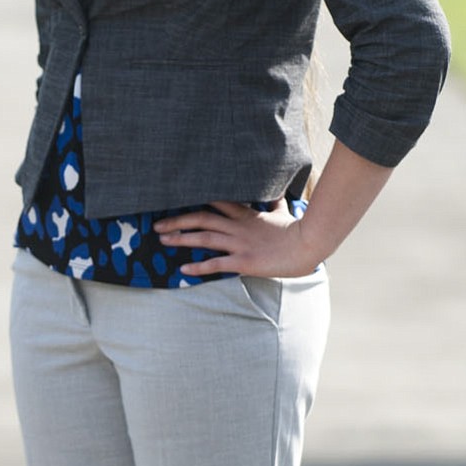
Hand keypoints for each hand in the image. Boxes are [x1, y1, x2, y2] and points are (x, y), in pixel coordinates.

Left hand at [155, 199, 319, 279]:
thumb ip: (274, 204)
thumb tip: (276, 195)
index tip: (175, 202)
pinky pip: (216, 264)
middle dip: (177, 221)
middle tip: (157, 225)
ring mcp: (239, 243)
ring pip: (203, 238)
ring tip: (163, 241)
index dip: (193, 202)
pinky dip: (198, 267)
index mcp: (245, 214)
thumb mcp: (283, 213)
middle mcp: (237, 226)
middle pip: (201, 219)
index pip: (215, 202)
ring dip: (181, 239)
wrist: (308, 245)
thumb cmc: (296, 231)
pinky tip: (183, 270)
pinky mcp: (243, 261)